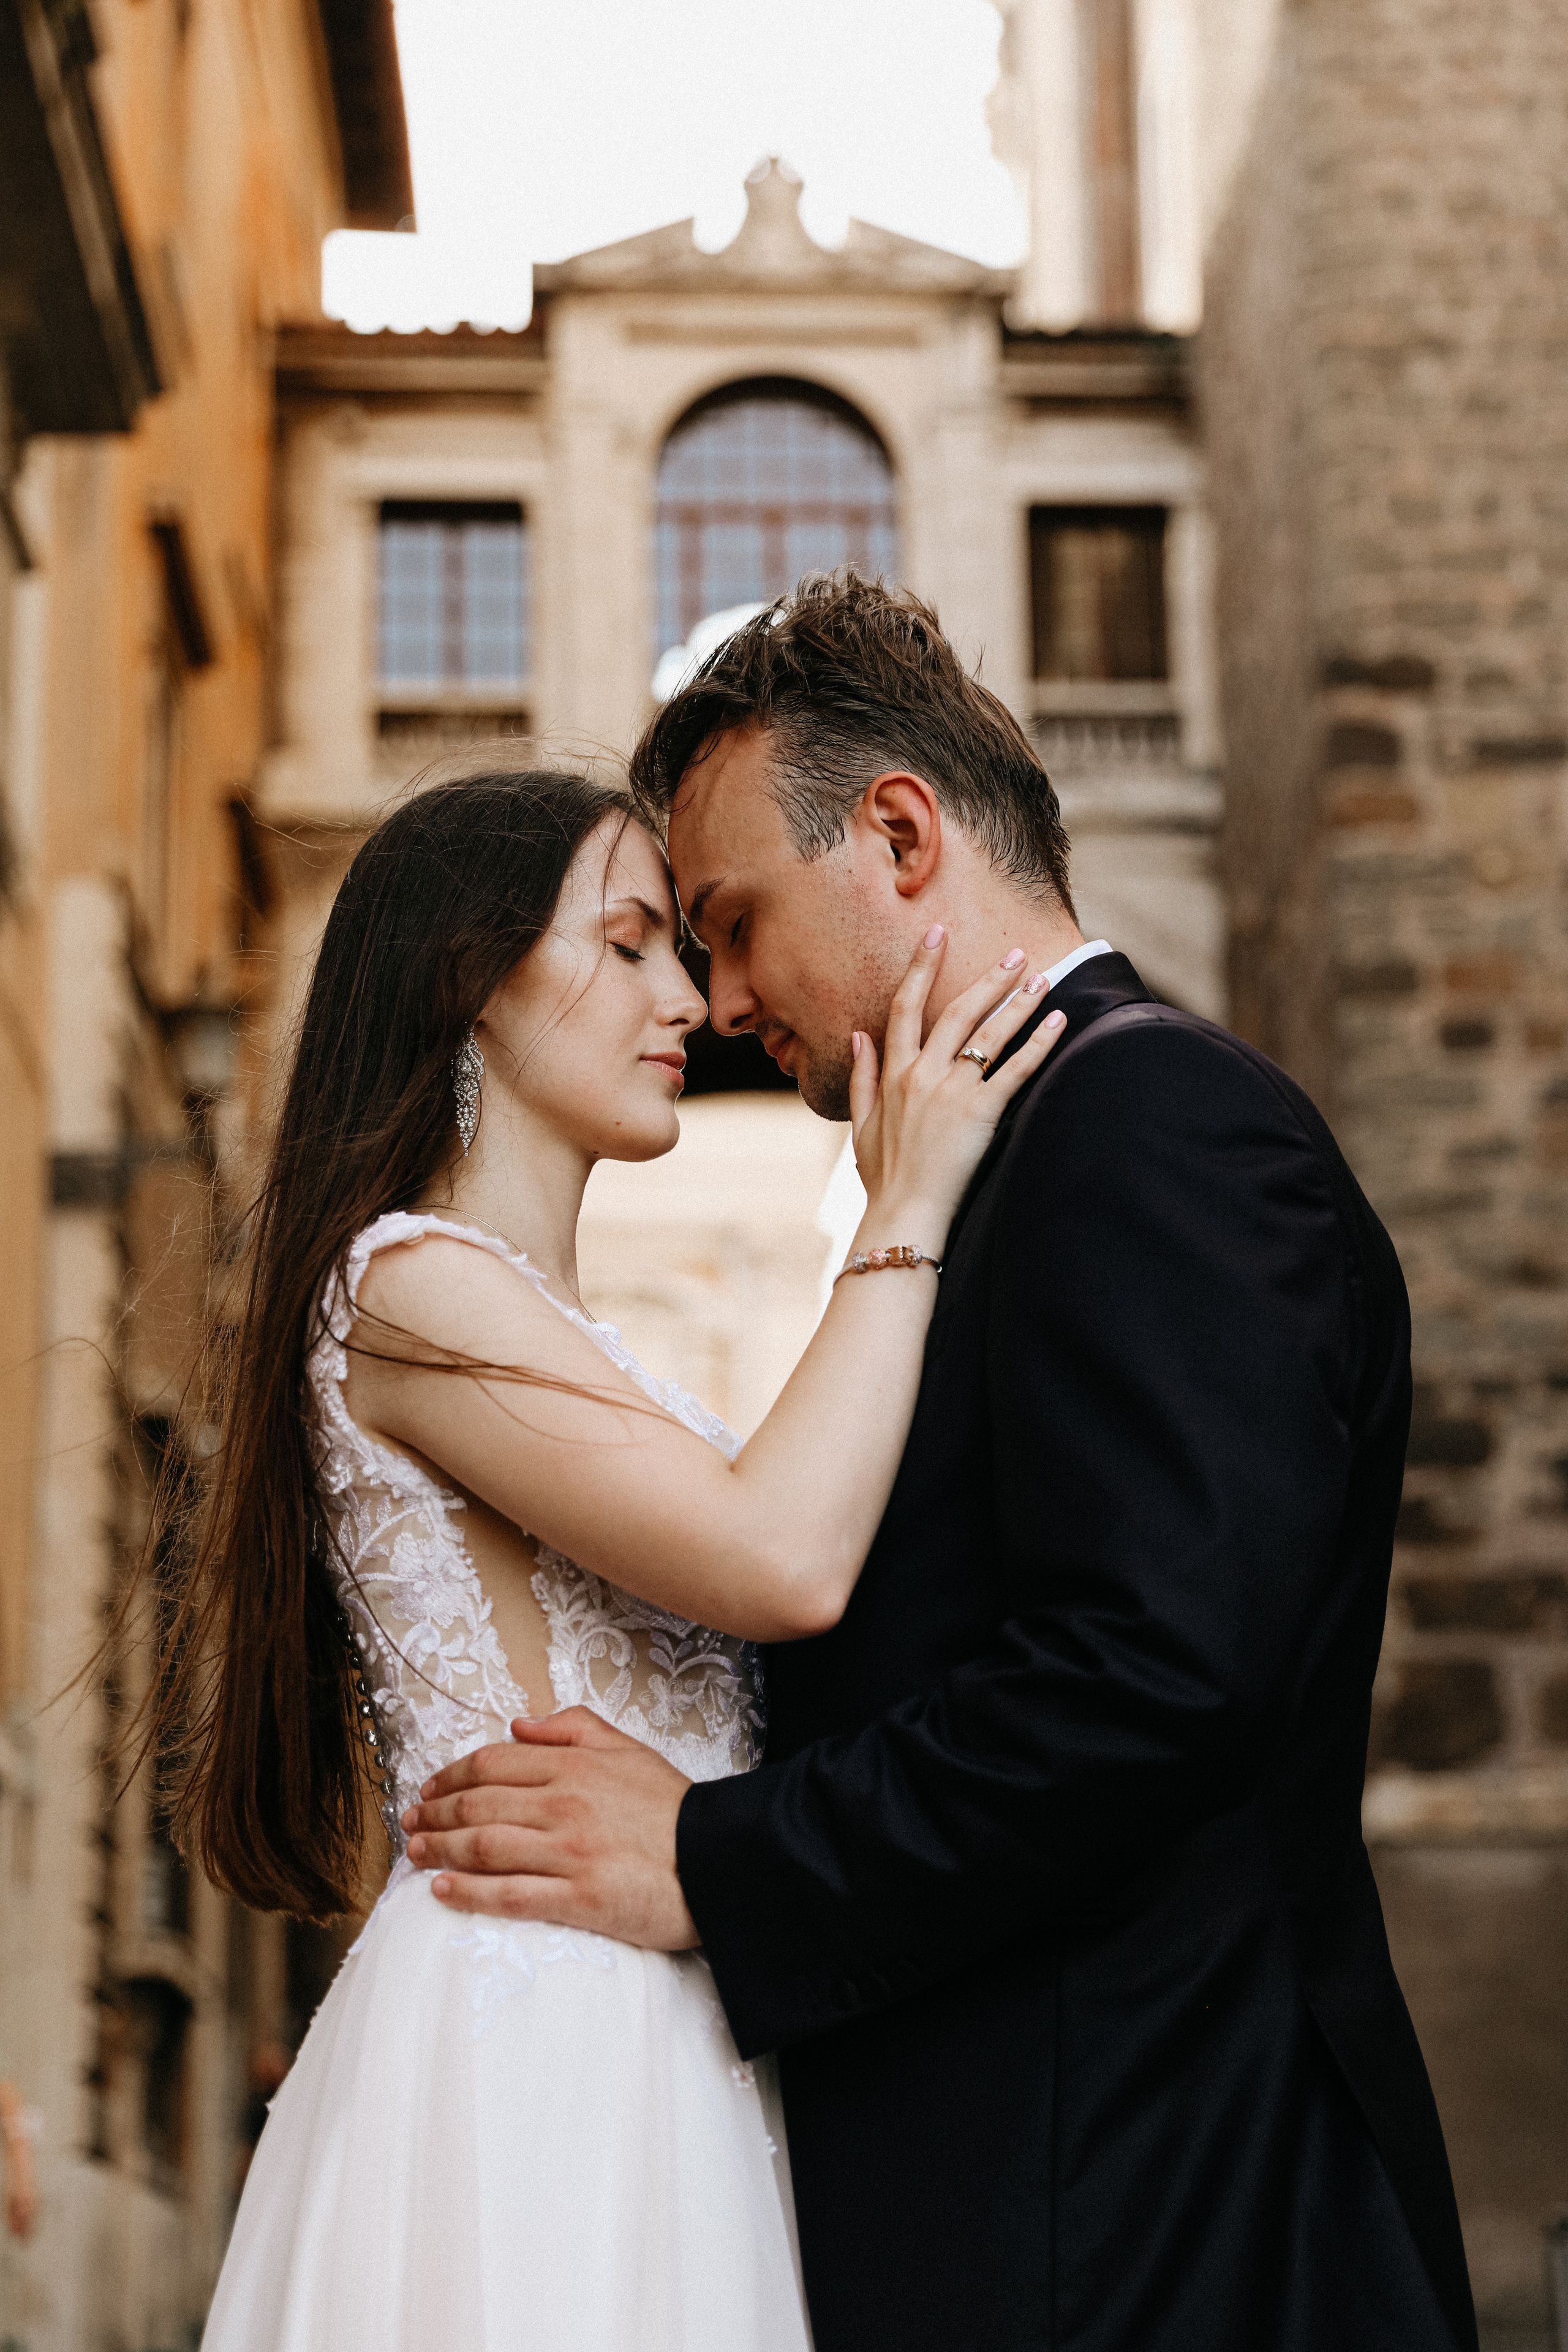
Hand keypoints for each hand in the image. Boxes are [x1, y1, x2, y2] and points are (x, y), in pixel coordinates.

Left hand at [401, 1708, 698, 1949]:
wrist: (720, 1860)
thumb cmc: (673, 1807)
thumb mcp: (629, 1749)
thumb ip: (574, 1728)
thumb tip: (518, 1726)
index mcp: (575, 1766)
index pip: (493, 1764)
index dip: (451, 1775)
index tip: (428, 1788)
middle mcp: (565, 1805)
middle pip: (479, 1805)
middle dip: (434, 1815)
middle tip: (409, 1824)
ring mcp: (570, 1854)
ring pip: (485, 1847)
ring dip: (441, 1850)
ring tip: (414, 1855)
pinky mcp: (580, 1899)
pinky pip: (511, 1896)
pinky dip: (470, 1893)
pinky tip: (443, 1892)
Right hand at [851, 930, 1065, 1246]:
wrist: (905, 1215)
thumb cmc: (884, 1178)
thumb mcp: (860, 1125)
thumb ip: (861, 1076)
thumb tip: (856, 1034)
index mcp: (893, 1074)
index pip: (905, 1007)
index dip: (921, 967)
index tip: (936, 934)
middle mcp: (922, 1075)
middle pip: (958, 1010)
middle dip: (989, 979)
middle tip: (1016, 953)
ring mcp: (951, 1092)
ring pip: (990, 1033)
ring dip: (1019, 1002)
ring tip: (1043, 978)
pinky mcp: (980, 1113)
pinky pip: (1015, 1068)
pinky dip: (1039, 1042)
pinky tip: (1059, 1020)